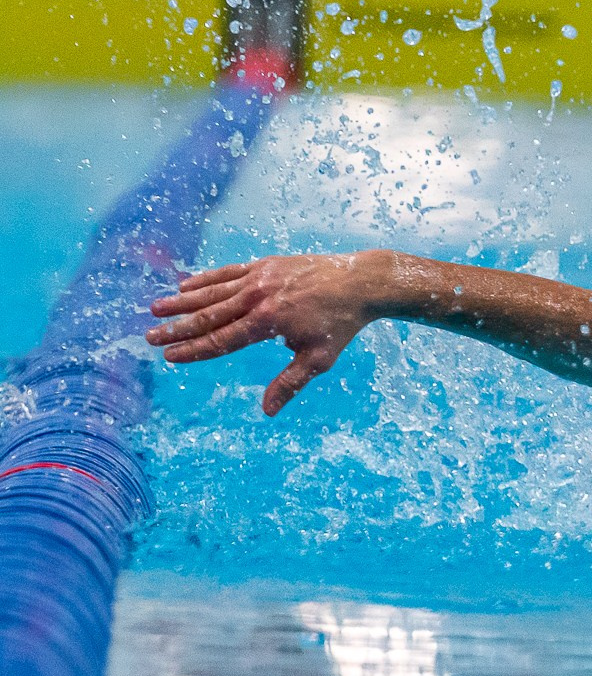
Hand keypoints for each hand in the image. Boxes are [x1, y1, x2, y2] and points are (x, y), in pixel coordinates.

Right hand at [147, 253, 385, 414]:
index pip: (222, 340)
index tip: (170, 357)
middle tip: (150, 337)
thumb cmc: (339, 325)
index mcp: (268, 323)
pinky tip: (184, 286)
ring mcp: (259, 278)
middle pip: (209, 316)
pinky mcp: (264, 265)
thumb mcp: (318, 359)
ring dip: (181, 302)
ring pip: (212, 292)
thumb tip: (267, 411)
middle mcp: (258, 298)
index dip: (194, 350)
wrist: (358, 282)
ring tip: (155, 309)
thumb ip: (290, 383)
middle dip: (178, 328)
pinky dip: (205, 280)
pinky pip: (227, 273)